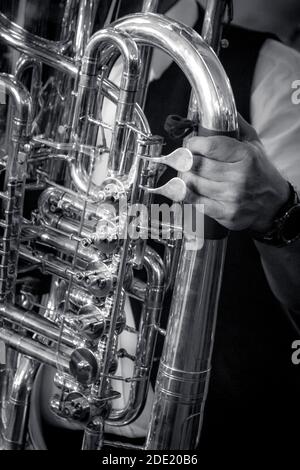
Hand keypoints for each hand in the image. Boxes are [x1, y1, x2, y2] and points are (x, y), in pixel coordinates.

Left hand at [183, 115, 289, 231]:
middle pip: (198, 165)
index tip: (190, 144)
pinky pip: (196, 202)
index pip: (210, 147)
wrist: (273, 204)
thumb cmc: (260, 172)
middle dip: (186, 161)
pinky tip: (188, 188)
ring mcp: (232, 197)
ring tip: (189, 173)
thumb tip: (221, 108)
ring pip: (194, 183)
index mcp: (246, 157)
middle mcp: (239, 177)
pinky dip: (187, 194)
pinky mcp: (225, 213)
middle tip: (185, 159)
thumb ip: (237, 126)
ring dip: (186, 177)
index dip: (194, 144)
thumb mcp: (254, 145)